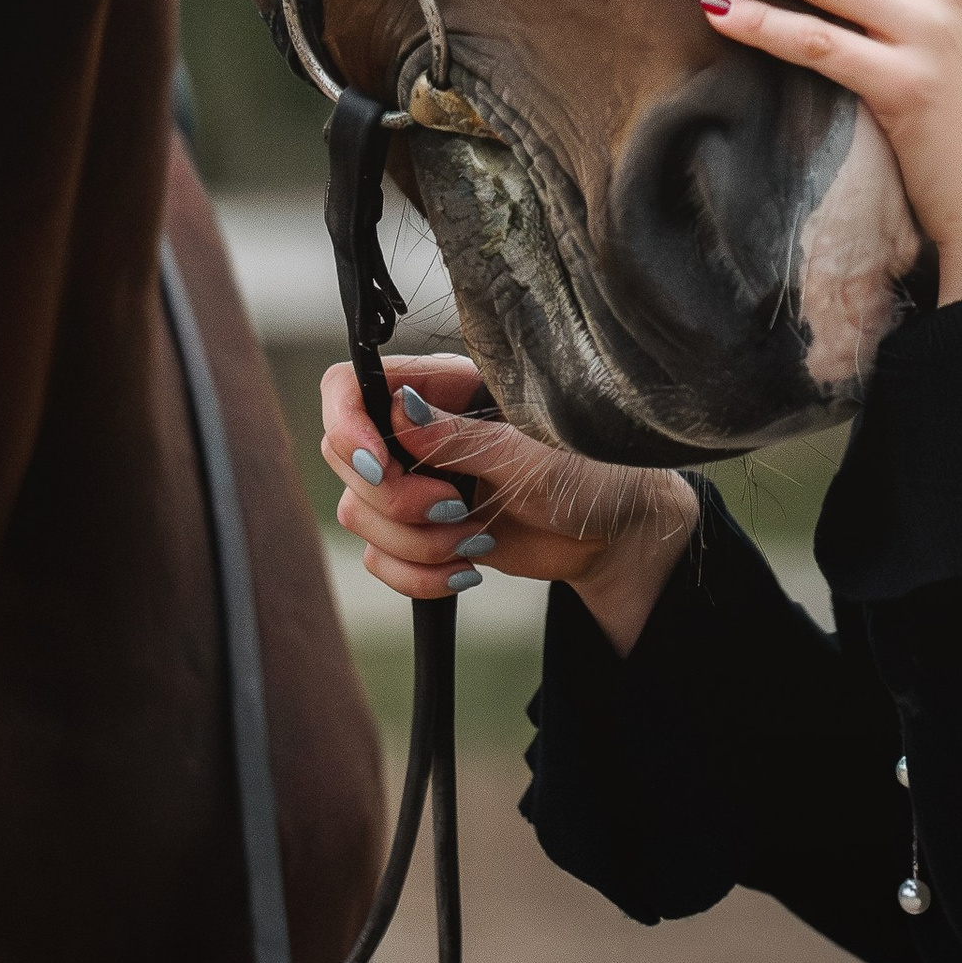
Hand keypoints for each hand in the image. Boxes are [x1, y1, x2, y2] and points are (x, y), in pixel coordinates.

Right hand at [318, 353, 695, 657]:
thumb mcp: (535, 454)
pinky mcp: (423, 530)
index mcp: (443, 386)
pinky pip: (381, 559)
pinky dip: (418, 576)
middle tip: (455, 509)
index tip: (380, 463)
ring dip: (414, 543)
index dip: (347, 422)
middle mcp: (419, 430)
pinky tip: (467, 569)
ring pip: (360, 513)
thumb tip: (399, 411)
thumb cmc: (593, 472)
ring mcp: (418, 481)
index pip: (351, 385)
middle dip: (393, 498)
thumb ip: (463, 436)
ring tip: (476, 541)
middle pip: (345, 456)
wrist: (616, 535)